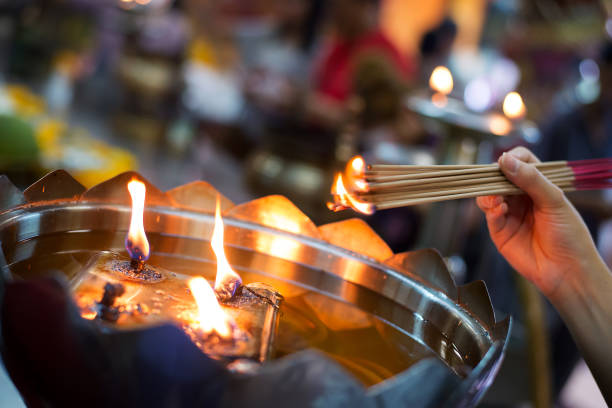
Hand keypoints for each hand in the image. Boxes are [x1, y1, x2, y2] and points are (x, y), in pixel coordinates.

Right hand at [476, 147, 601, 300]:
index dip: (512, 159)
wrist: (566, 271)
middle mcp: (521, 197)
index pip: (520, 161)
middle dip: (494, 176)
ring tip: (496, 199)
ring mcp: (509, 213)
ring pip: (488, 194)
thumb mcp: (554, 201)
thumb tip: (504, 159)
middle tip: (495, 178)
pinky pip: (488, 213)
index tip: (508, 161)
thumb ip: (530, 179)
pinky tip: (500, 210)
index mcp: (538, 185)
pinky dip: (491, 209)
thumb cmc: (569, 235)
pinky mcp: (499, 230)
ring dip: (488, 192)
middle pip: (499, 176)